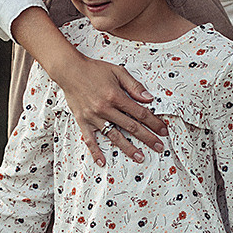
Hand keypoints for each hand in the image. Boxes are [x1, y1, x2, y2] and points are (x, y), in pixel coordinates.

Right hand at [56, 52, 168, 166]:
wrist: (70, 70)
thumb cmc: (94, 69)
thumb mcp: (118, 72)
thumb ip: (134, 86)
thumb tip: (149, 98)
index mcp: (115, 96)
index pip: (140, 113)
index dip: (154, 122)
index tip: (163, 130)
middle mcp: (105, 109)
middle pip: (131, 127)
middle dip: (148, 138)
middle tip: (159, 147)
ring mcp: (93, 117)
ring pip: (114, 136)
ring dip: (128, 148)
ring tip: (140, 157)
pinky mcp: (82, 121)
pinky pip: (90, 139)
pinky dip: (96, 152)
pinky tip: (102, 162)